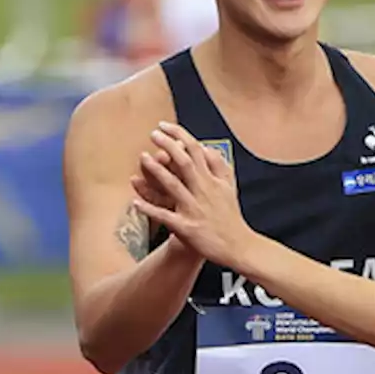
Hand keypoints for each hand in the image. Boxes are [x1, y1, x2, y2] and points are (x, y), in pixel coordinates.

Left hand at [131, 124, 252, 267]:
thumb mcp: (230, 188)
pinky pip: (165, 217)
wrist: (239, 247)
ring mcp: (194, 209)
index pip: (196, 150)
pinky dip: (150, 209)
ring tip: (143, 157)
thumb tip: (207, 147)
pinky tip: (135, 202)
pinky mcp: (187, 228)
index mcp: (213, 181)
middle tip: (153, 134)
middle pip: (184, 162)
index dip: (179, 135)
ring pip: (173, 186)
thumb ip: (219, 166)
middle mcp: (204, 191)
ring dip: (156, 171)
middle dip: (167, 145)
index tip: (163, 126)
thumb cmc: (231, 218)